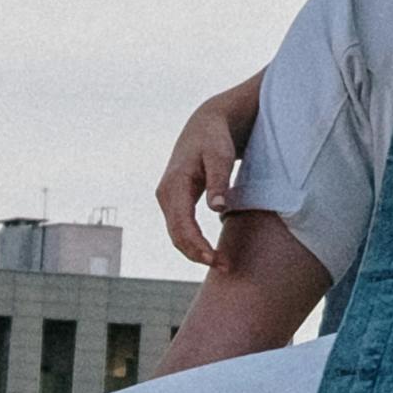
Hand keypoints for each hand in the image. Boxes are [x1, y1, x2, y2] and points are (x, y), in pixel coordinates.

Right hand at [155, 79, 262, 270]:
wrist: (206, 124)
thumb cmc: (216, 138)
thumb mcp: (220, 154)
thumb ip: (220, 180)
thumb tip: (218, 208)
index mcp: (174, 185)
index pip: (182, 225)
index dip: (197, 246)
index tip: (216, 260)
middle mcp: (166, 194)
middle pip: (177, 235)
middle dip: (198, 254)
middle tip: (225, 267)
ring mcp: (169, 199)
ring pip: (178, 234)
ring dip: (196, 252)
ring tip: (222, 263)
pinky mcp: (177, 201)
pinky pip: (182, 228)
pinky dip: (194, 242)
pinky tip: (212, 251)